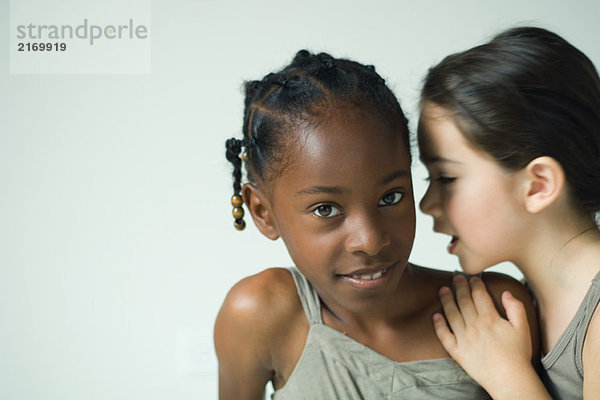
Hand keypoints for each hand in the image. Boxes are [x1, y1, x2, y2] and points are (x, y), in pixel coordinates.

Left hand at [433, 275, 538, 398]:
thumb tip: (506, 292)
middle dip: (459, 287)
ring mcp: (464, 339)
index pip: (479, 295)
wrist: (510, 380)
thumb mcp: (523, 328)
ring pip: (451, 314)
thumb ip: (516, 308)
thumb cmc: (518, 355)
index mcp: (490, 319)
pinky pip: (444, 336)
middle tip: (456, 278)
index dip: (475, 284)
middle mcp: (475, 326)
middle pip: (463, 301)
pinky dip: (438, 325)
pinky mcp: (457, 352)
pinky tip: (435, 316)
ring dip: (446, 300)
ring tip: (442, 290)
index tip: (473, 278)